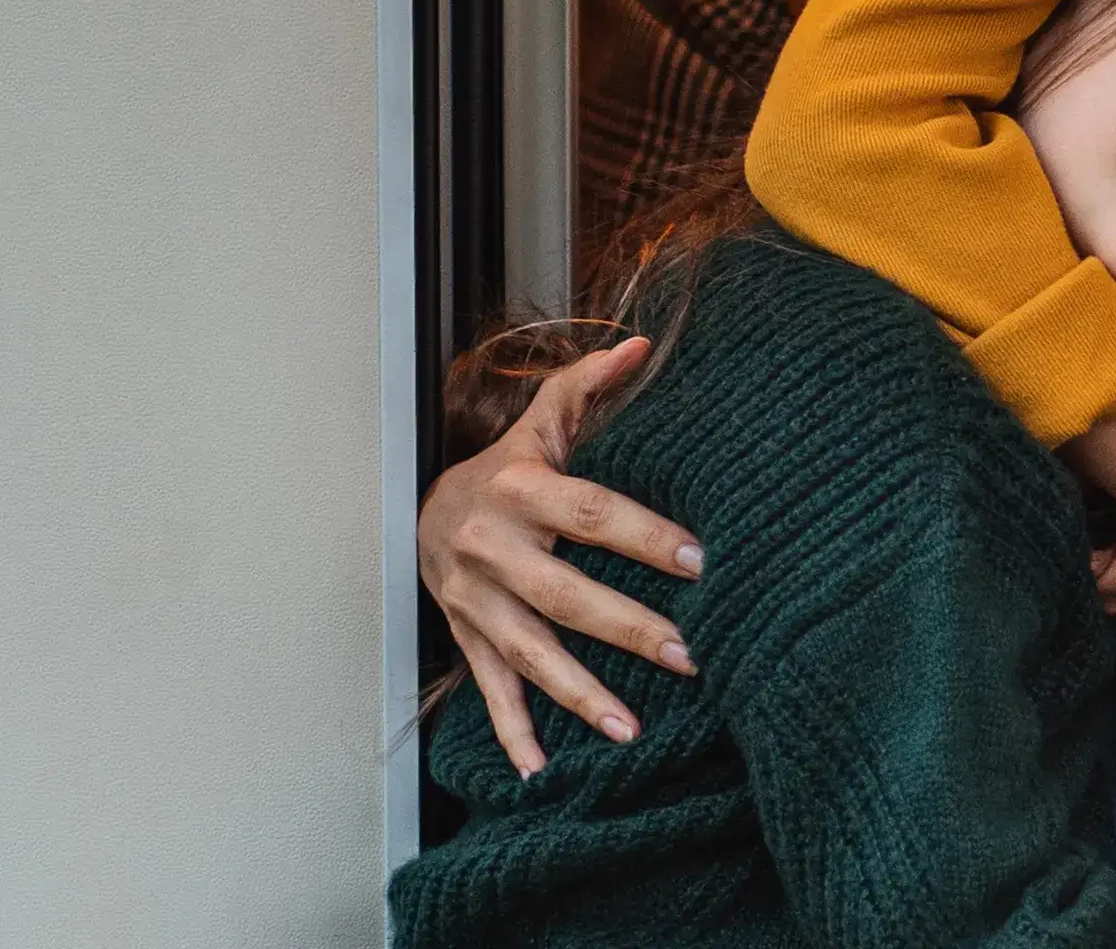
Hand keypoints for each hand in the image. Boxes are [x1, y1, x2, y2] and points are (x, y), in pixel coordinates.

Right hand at [417, 338, 700, 776]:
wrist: (417, 514)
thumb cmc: (501, 469)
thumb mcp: (537, 424)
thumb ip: (587, 388)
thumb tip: (638, 345)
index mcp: (516, 489)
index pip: (588, 512)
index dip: (641, 534)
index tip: (698, 558)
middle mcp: (490, 549)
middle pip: (564, 594)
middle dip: (627, 628)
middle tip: (689, 654)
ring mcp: (474, 601)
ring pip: (529, 654)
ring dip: (580, 695)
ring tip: (632, 729)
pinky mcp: (466, 639)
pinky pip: (489, 692)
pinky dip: (513, 733)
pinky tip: (543, 770)